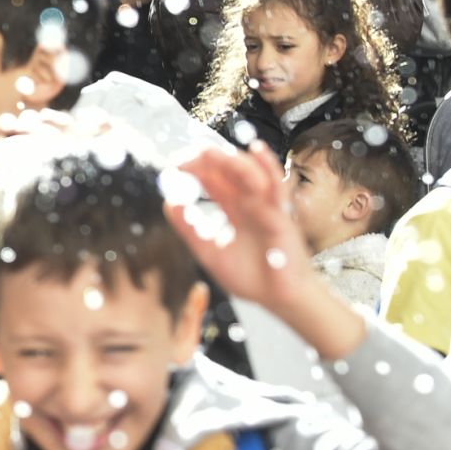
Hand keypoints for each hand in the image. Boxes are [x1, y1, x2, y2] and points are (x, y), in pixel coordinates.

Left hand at [165, 143, 366, 360]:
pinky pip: (277, 185)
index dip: (196, 169)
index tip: (175, 164)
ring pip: (250, 173)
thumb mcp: (209, 252)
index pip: (213, 180)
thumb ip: (190, 229)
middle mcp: (249, 203)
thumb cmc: (250, 278)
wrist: (278, 300)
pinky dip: (269, 166)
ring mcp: (266, 206)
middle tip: (187, 155)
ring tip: (209, 152)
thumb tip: (169, 203)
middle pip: (229, 171)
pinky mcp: (281, 214)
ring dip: (231, 159)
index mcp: (234, 209)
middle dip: (209, 160)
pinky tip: (257, 150)